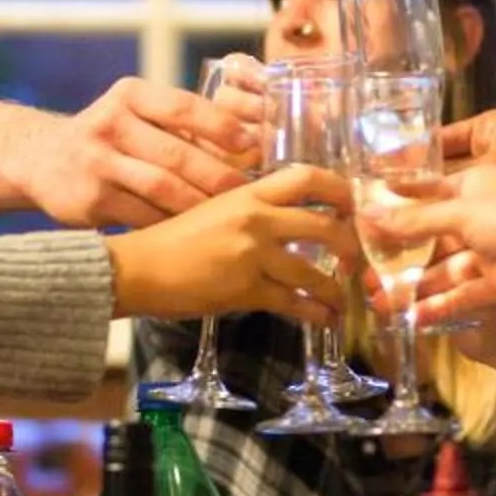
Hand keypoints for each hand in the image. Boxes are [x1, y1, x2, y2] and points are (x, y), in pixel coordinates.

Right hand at [13, 78, 259, 228]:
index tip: (251, 145)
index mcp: (130, 95)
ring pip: (161, 188)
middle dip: (218, 177)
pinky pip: (142, 216)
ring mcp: (97, 163)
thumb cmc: (110, 138)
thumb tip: (250, 146)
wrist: (41, 159)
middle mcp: (110, 124)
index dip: (221, 126)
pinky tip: (195, 234)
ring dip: (200, 206)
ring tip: (229, 218)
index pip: (182, 107)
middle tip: (250, 196)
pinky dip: (172, 226)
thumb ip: (181, 126)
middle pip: (176, 154)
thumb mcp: (136, 115)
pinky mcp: (89, 200)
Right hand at [107, 162, 360, 324]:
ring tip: (344, 301)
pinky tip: (325, 318)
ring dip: (336, 289)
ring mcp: (254, 255)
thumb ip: (248, 210)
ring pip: (314, 271)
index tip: (352, 204)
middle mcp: (257, 219)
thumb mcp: (213, 208)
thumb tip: (282, 222)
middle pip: (325, 225)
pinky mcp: (247, 290)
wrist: (138, 268)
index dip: (339, 189)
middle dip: (351, 245)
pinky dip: (315, 312)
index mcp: (247, 192)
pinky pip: (294, 303)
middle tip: (357, 259)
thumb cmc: (168, 240)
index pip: (307, 177)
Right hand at [366, 163, 495, 320]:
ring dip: (412, 288)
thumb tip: (371, 215)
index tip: (357, 222)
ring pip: (443, 270)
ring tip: (378, 304)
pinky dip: (441, 308)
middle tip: (360, 273)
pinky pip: (465, 296)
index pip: (421, 193)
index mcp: (470, 184)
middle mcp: (479, 216)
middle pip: (428, 236)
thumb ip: (416, 217)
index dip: (391, 206)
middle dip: (396, 255)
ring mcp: (491, 250)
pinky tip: (413, 321)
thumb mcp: (463, 210)